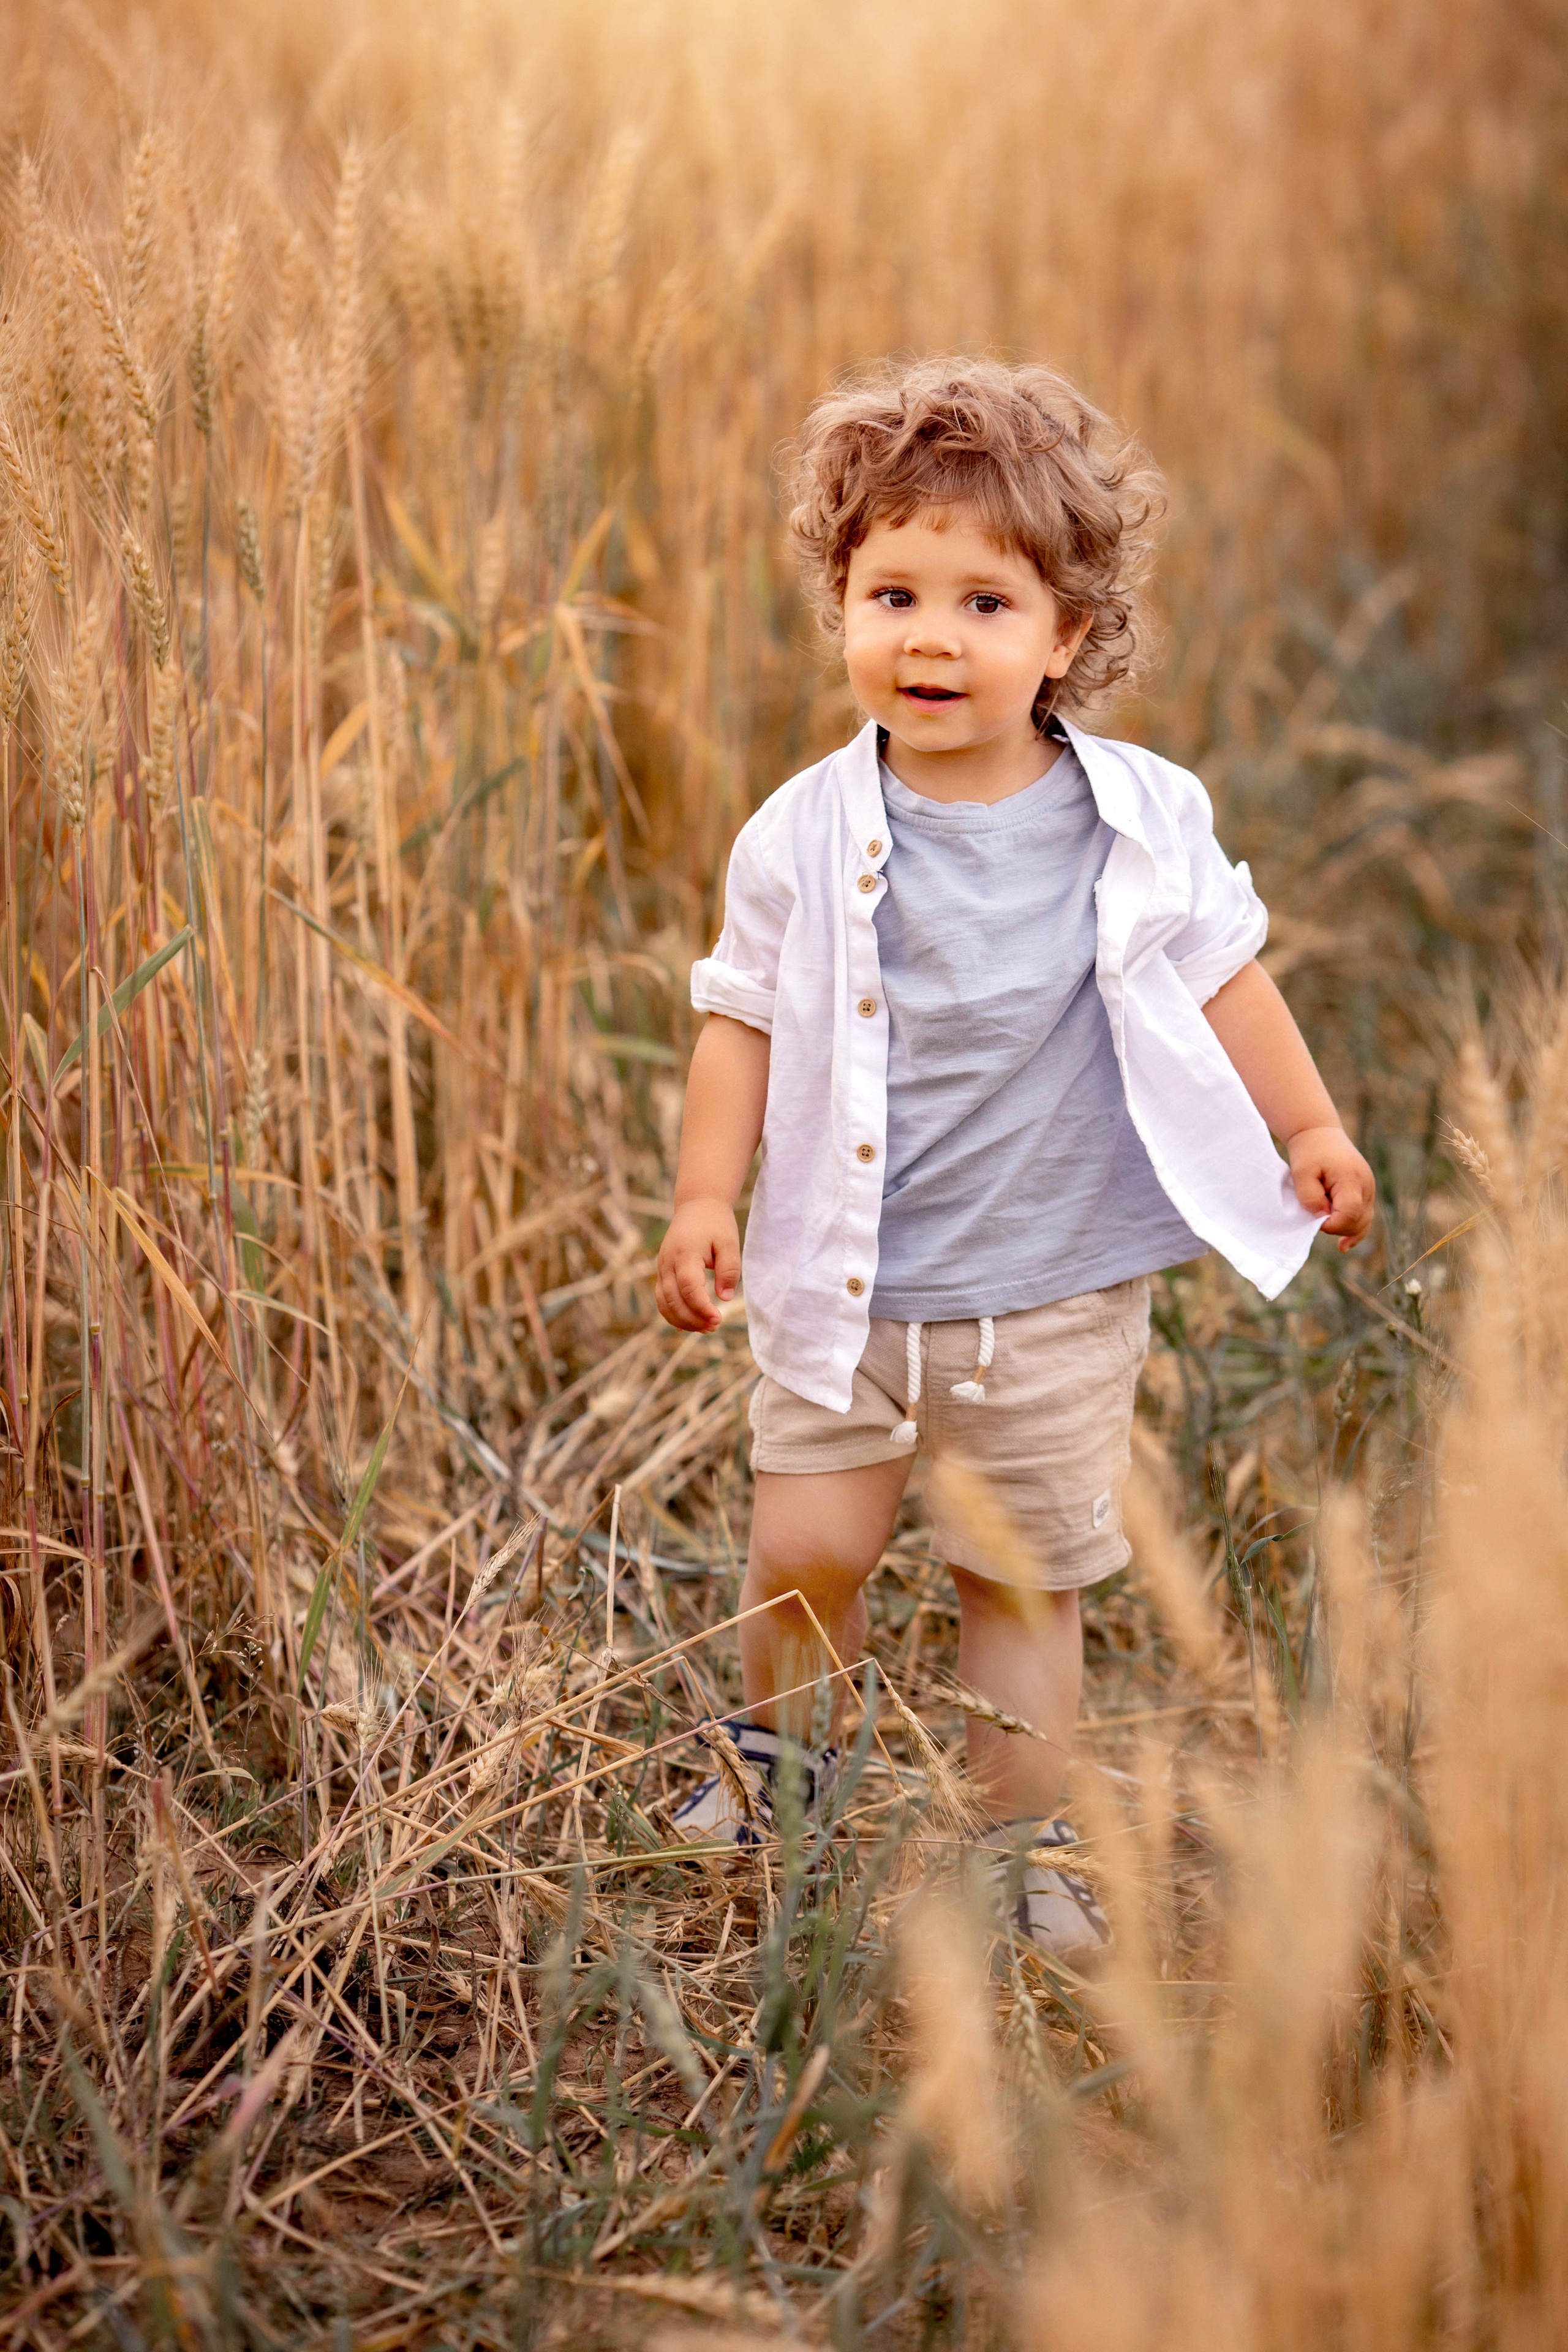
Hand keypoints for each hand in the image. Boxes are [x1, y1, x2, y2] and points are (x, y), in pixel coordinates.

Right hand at [655, 1197, 740, 1330]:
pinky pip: (662, 1298)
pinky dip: (673, 1314)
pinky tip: (689, 1325)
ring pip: (664, 1303)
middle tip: (715, 1326)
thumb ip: (729, 1270)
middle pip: (673, 1300)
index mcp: (685, 1254)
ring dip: (682, 1320)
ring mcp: (662, 1267)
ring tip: (705, 1328)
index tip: (719, 1319)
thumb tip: (724, 1298)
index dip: (702, 1308)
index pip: (689, 1289)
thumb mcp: (729, 1243)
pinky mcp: (662, 1271)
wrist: (697, 1205)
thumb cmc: (716, 1224)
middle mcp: (668, 1262)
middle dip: (693, 1319)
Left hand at [1287, 1125, 1375, 1251]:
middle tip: (1316, 1217)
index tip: (1315, 1220)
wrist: (1320, 1134)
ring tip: (1328, 1232)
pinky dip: (1354, 1230)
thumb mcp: (1301, 1173)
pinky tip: (1343, 1245)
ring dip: (1345, 1229)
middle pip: (1358, 1221)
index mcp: (1352, 1179)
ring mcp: (1369, 1189)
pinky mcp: (1365, 1192)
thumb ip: (1310, 1197)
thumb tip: (1322, 1216)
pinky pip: (1364, 1216)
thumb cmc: (1309, 1152)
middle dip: (1337, 1227)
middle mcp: (1366, 1185)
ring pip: (1363, 1222)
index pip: (1349, 1214)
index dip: (1332, 1225)